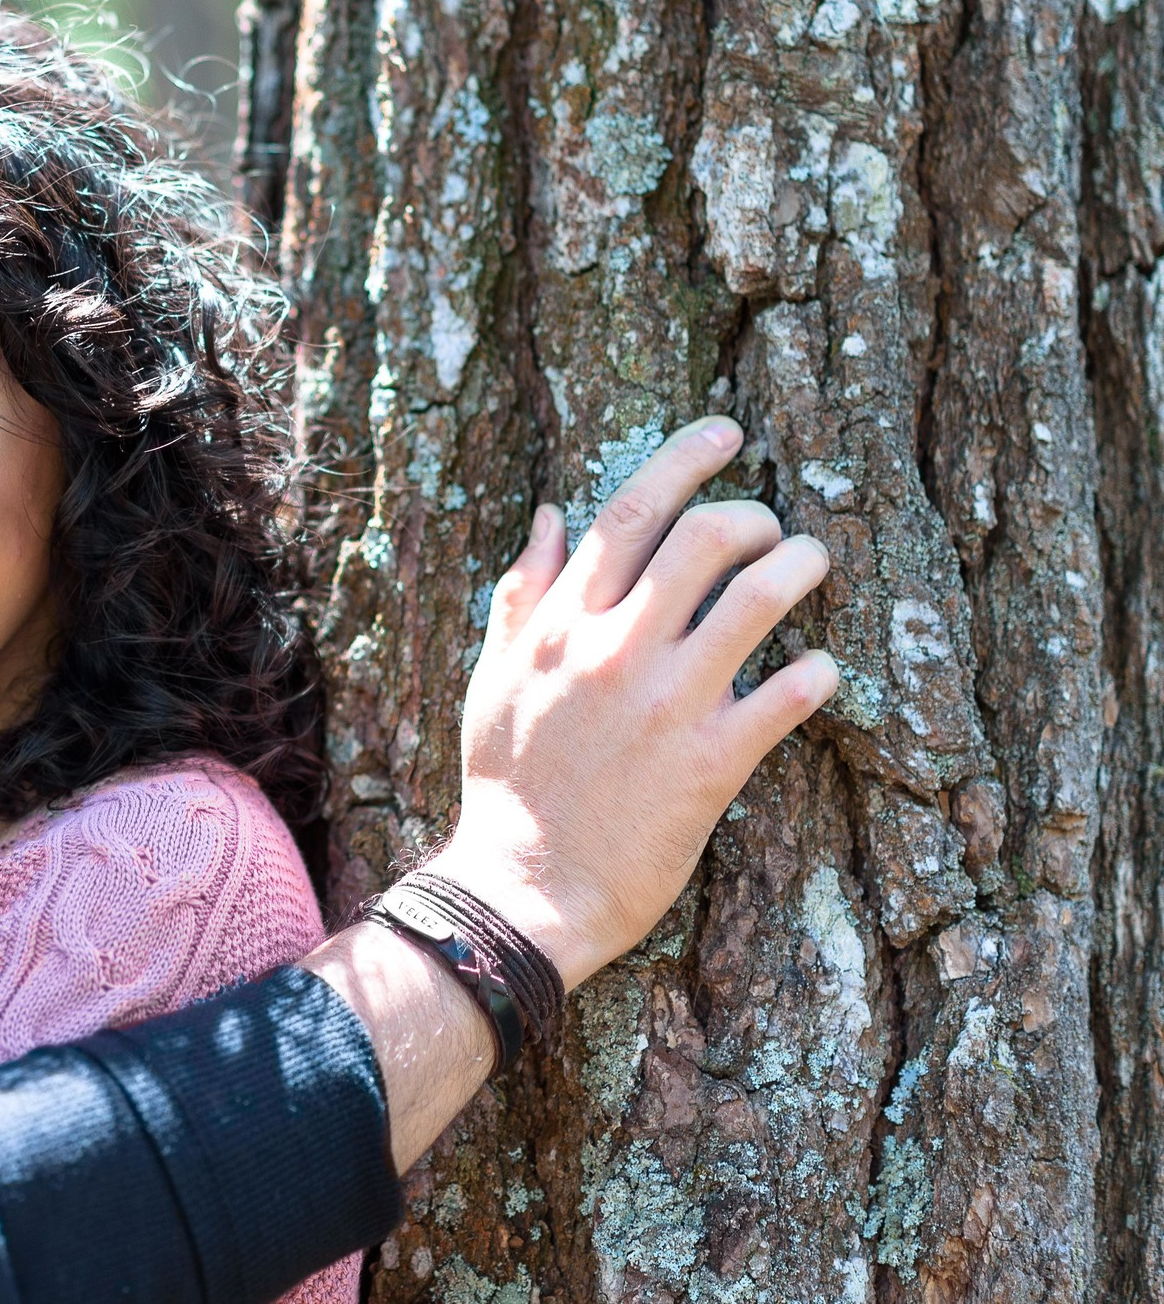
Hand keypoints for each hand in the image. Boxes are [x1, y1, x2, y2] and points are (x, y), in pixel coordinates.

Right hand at [425, 416, 836, 989]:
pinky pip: (786, 695)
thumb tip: (551, 514)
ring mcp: (666, 703)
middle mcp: (614, 649)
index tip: (726, 431)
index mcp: (560, 624)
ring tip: (813, 565)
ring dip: (799, 567)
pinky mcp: (710, 763)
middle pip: (704, 538)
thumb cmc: (506, 782)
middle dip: (754, 516)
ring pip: (756, 599)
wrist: (524, 885)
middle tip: (772, 529)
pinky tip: (824, 669)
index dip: (684, 458)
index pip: (630, 513)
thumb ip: (522, 594)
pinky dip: (818, 672)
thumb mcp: (492, 678)